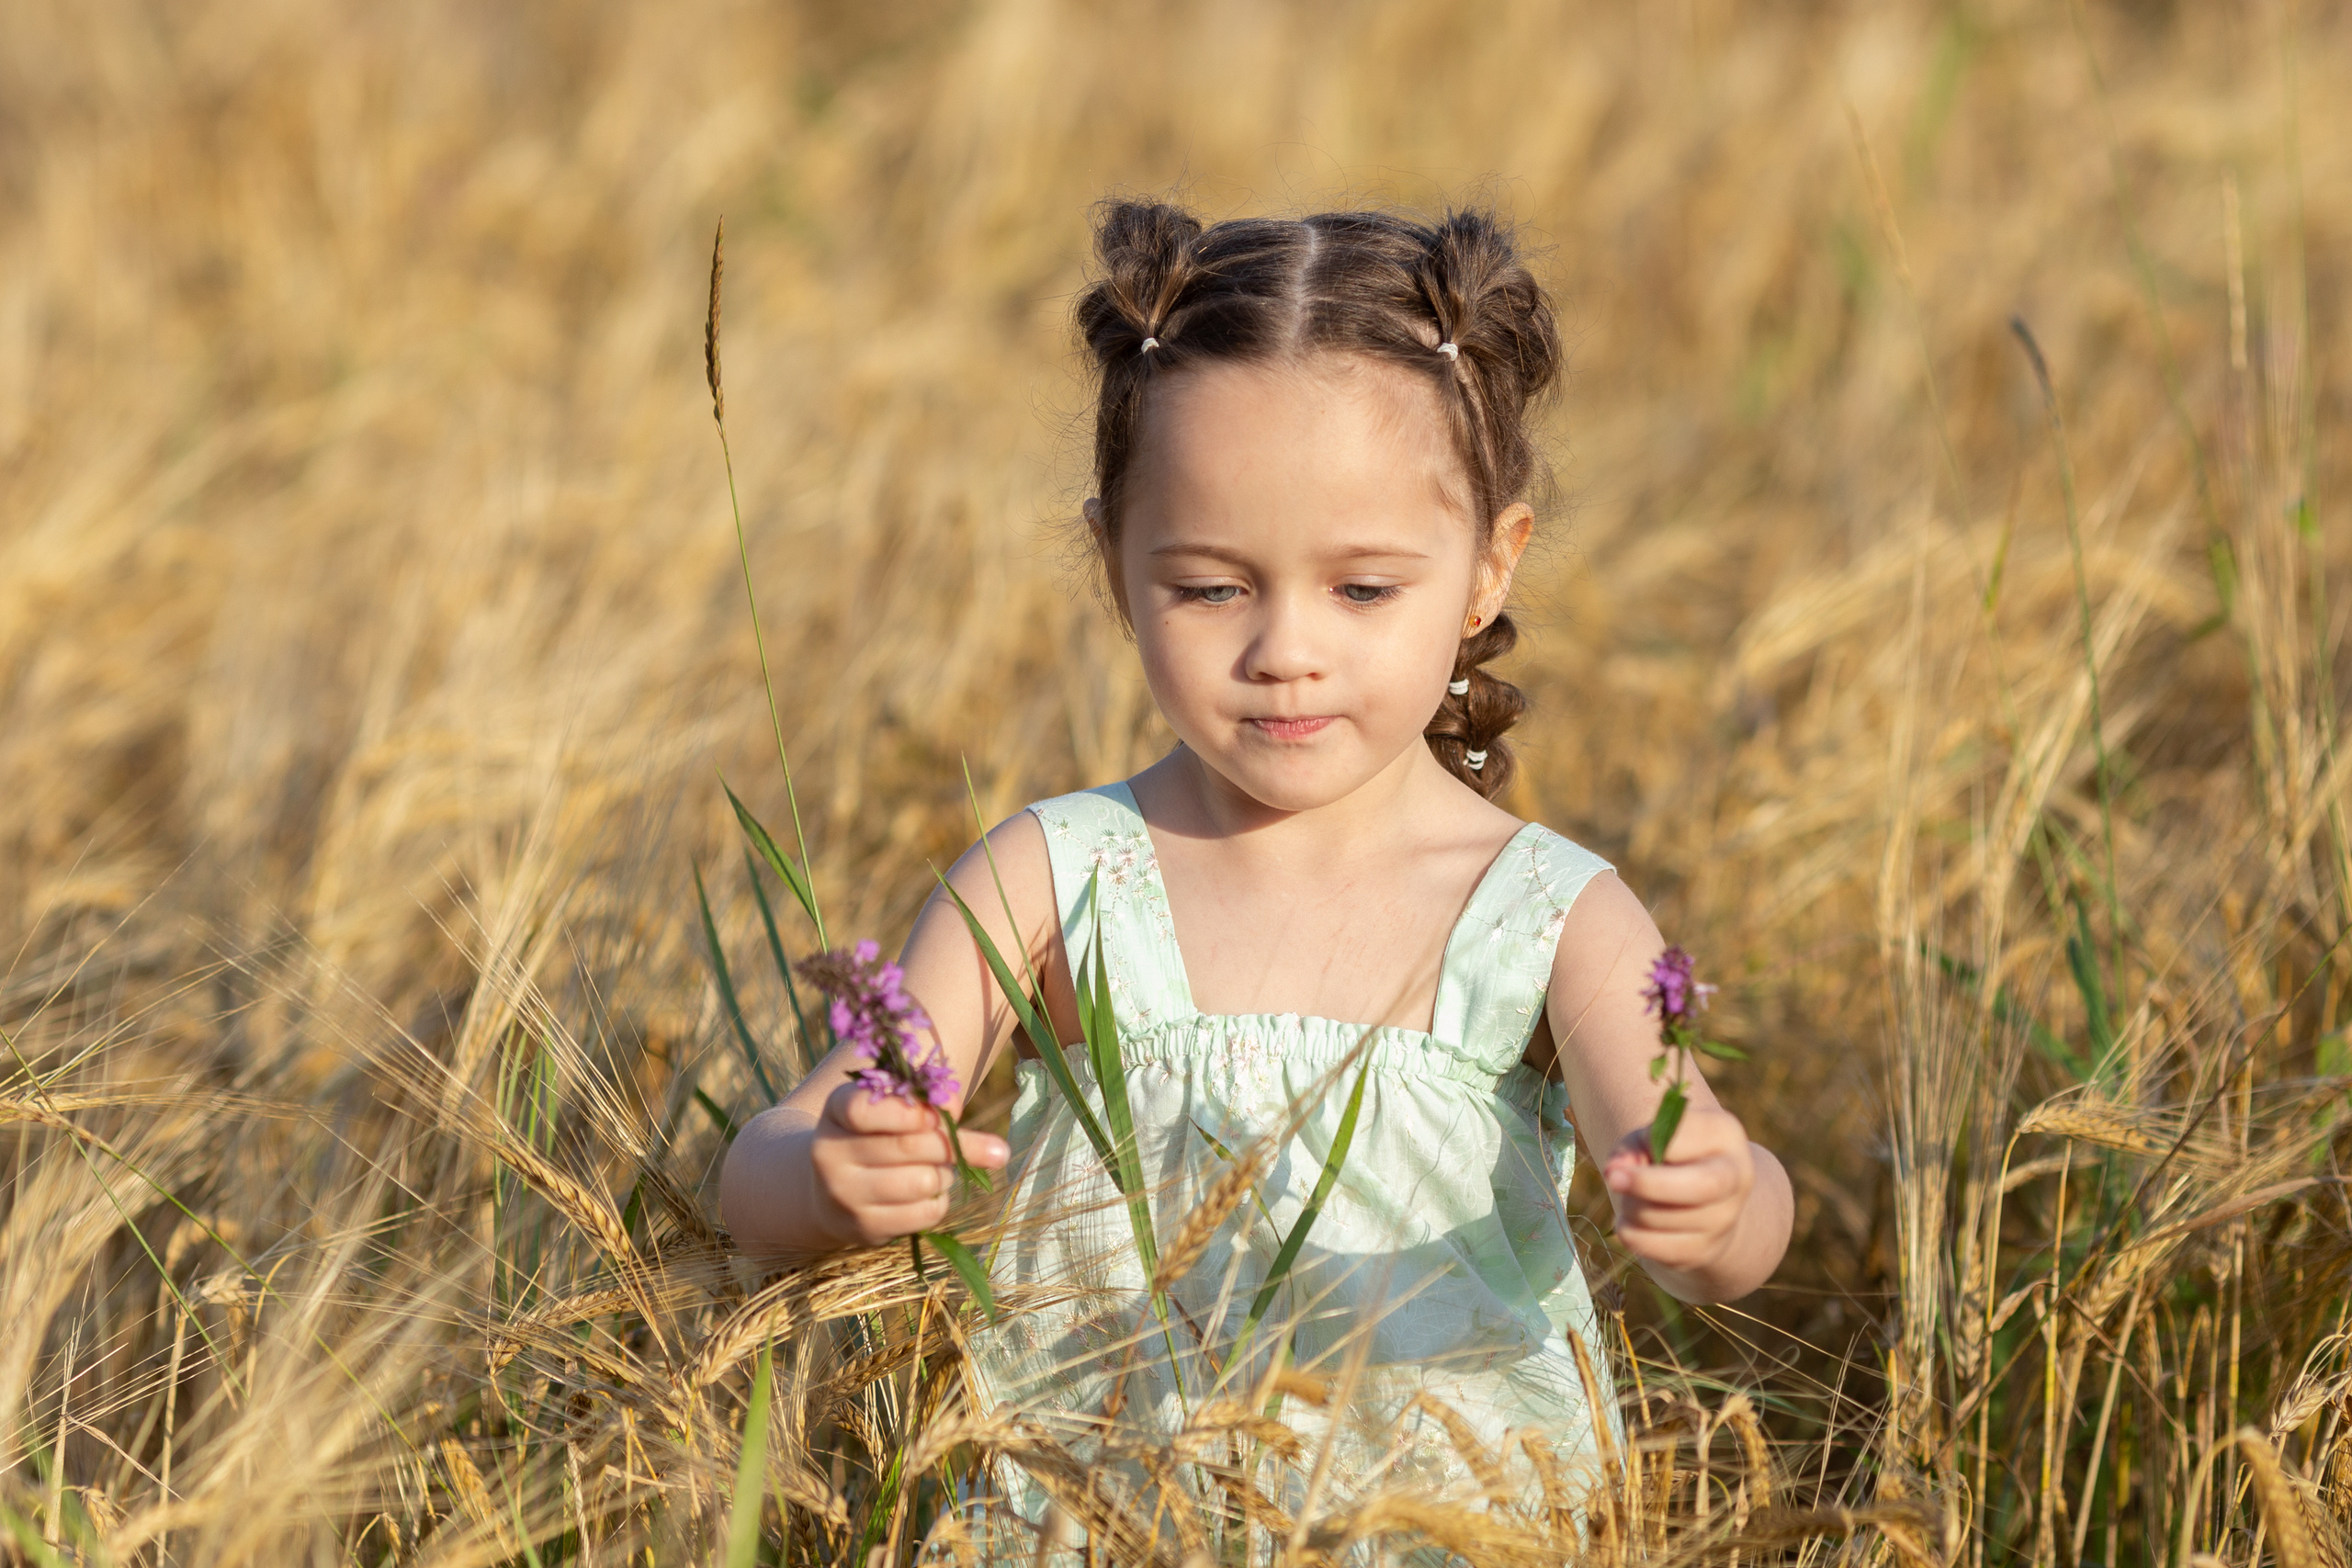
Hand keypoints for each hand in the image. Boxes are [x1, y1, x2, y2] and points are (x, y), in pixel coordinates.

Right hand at [806, 1083, 1008, 1246]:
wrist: (828, 1190)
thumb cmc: (873, 1137)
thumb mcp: (887, 1109)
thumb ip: (923, 1102)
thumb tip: (954, 1105)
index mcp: (836, 1111)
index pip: (866, 1109)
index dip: (913, 1111)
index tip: (950, 1111)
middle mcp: (829, 1153)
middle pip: (908, 1146)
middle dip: (953, 1144)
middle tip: (987, 1147)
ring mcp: (843, 1194)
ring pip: (922, 1182)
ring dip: (946, 1174)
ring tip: (940, 1169)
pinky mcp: (863, 1227)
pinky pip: (924, 1213)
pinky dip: (940, 1201)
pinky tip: (930, 1193)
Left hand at [1601, 1106, 1755, 1276]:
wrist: (1700, 1197)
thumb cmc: (1670, 1155)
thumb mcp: (1651, 1136)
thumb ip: (1633, 1145)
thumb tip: (1615, 1171)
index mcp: (1724, 1134)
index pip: (1693, 1136)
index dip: (1657, 1140)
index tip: (1639, 1141)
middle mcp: (1736, 1177)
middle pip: (1702, 1185)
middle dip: (1650, 1184)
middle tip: (1613, 1179)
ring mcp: (1725, 1218)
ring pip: (1668, 1219)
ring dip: (1632, 1209)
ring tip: (1629, 1200)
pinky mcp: (1707, 1250)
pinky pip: (1661, 1249)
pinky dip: (1634, 1236)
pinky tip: (1631, 1224)